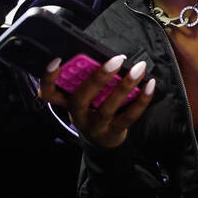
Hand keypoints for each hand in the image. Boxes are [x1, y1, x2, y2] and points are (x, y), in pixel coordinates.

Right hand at [38, 55, 155, 148]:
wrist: (102, 140)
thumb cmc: (93, 109)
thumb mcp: (84, 97)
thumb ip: (88, 80)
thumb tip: (108, 56)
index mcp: (66, 102)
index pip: (48, 92)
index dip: (49, 78)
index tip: (57, 60)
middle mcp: (77, 115)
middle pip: (80, 98)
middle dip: (98, 78)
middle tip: (117, 59)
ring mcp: (94, 126)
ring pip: (107, 108)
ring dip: (125, 86)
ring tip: (139, 69)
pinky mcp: (112, 133)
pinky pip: (128, 117)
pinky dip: (142, 100)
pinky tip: (150, 85)